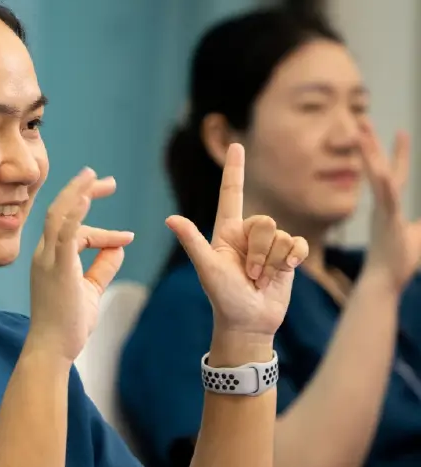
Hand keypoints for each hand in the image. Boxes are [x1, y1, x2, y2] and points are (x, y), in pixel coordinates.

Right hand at [28, 168, 133, 361]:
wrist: (52, 349)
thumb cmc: (67, 324)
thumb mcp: (91, 289)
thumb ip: (103, 266)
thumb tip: (119, 246)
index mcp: (50, 258)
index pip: (76, 232)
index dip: (104, 232)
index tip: (128, 237)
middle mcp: (44, 254)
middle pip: (60, 212)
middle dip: (82, 192)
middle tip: (106, 181)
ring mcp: (47, 260)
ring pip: (58, 216)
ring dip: (77, 194)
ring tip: (96, 178)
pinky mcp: (56, 268)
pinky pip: (63, 234)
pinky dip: (74, 214)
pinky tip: (85, 199)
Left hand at [167, 144, 307, 338]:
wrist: (248, 322)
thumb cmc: (223, 297)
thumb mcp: (207, 269)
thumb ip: (193, 242)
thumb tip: (170, 219)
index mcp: (226, 232)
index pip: (232, 194)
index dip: (235, 170)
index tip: (237, 144)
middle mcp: (248, 234)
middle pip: (264, 222)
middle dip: (259, 251)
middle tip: (249, 274)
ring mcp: (269, 245)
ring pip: (281, 235)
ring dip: (272, 262)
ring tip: (260, 279)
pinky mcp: (288, 255)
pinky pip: (297, 243)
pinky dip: (292, 259)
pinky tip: (284, 272)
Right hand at [362, 127, 420, 291]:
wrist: (384, 282)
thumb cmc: (399, 262)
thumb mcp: (419, 234)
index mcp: (389, 206)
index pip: (395, 173)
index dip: (399, 153)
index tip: (401, 132)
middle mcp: (382, 205)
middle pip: (378, 168)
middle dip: (372, 145)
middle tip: (363, 121)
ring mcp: (383, 212)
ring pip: (377, 178)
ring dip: (370, 156)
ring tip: (363, 135)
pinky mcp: (386, 222)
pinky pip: (386, 200)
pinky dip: (384, 185)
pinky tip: (383, 171)